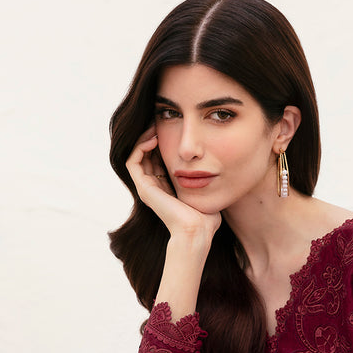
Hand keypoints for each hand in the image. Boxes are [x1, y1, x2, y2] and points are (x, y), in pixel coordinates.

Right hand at [125, 126, 221, 240]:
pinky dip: (140, 147)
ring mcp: (147, 189)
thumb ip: (208, 182)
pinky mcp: (144, 189)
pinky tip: (154, 138)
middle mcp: (154, 188)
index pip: (159, 159)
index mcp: (167, 189)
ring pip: (137, 155)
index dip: (163, 142)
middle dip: (153, 136)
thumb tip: (218, 170)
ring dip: (144, 138)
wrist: (197, 232)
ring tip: (155, 125)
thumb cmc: (206, 219)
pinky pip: (133, 161)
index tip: (173, 128)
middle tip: (161, 120)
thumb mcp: (207, 193)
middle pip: (147, 155)